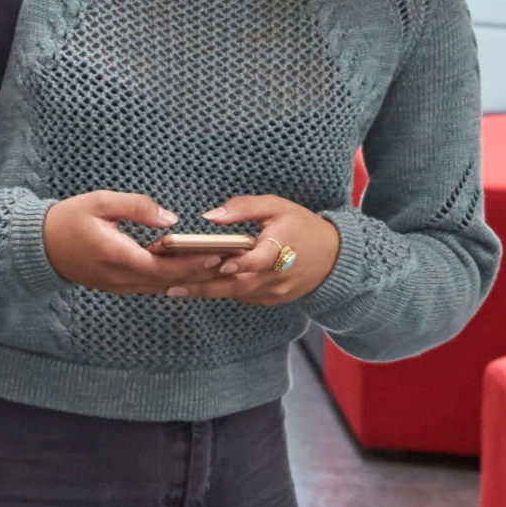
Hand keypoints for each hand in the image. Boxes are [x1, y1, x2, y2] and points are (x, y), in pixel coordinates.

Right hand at [41, 191, 236, 298]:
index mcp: (116, 256)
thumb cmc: (68, 219)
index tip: (217, 254)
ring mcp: (117, 285)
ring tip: (218, 265)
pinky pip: (150, 285)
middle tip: (230, 262)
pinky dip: (172, 278)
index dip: (191, 263)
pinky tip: (190, 268)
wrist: (37, 246)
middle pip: (167, 281)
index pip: (162, 266)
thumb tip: (171, 219)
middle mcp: (119, 277)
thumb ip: (137, 207)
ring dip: (189, 278)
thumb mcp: (100, 201)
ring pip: (160, 286)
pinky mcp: (116, 285)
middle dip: (200, 273)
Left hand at [188, 196, 338, 311]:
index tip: (219, 264)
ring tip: (175, 286)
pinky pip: (241, 295)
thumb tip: (210, 216)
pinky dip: (221, 290)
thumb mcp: (277, 206)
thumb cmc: (302, 226)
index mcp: (282, 248)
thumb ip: (244, 208)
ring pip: (235, 293)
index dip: (240, 263)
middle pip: (237, 284)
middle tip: (172, 285)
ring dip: (206, 290)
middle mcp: (277, 275)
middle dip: (204, 285)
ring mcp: (273, 291)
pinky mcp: (269, 299)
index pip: (259, 260)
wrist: (333, 259)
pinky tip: (196, 286)